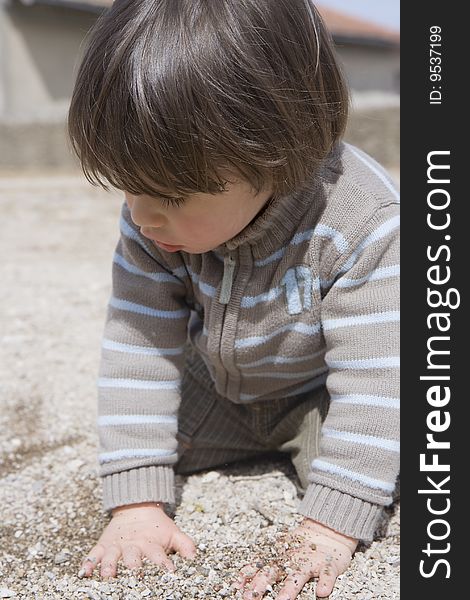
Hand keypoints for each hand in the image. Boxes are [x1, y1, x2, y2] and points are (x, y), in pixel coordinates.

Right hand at [77, 502, 196, 578]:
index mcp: (150, 544)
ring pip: (110, 557)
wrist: (136, 508)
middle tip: (135, 575)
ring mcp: (116, 546)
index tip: (168, 572)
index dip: (163, 563)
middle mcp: (132, 546)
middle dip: (134, 567)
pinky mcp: (103, 546)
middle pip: (132, 557)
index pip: (158, 555)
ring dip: (109, 567)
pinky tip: (83, 573)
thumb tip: (195, 559)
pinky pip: (92, 555)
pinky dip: (87, 564)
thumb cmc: (156, 527)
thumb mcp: (173, 533)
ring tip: (107, 575)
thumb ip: (185, 545)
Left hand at [231, 517, 357, 598]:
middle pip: (274, 571)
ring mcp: (310, 561)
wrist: (328, 533)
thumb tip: (238, 583)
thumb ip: (262, 568)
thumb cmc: (302, 549)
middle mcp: (291, 559)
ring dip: (291, 587)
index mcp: (278, 558)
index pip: (259, 567)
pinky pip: (328, 574)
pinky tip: (321, 592)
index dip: (247, 577)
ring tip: (284, 599)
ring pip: (299, 574)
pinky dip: (325, 582)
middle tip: (252, 597)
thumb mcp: (281, 555)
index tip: (236, 588)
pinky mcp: (327, 564)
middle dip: (262, 584)